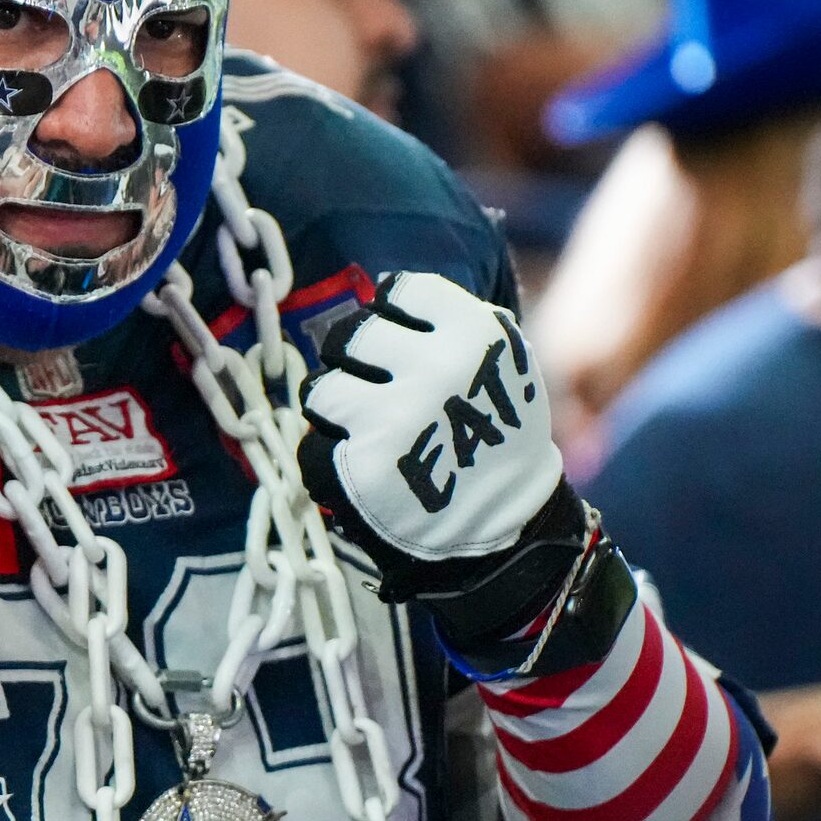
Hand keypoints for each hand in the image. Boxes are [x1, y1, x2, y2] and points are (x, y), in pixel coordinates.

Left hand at [301, 272, 601, 659]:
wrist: (509, 530)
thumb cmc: (497, 440)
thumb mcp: (501, 365)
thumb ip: (450, 324)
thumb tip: (383, 290)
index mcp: (473, 334)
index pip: (399, 291)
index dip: (391, 318)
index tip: (397, 346)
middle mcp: (432, 368)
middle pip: (348, 336)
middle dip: (352, 362)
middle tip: (370, 389)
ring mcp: (393, 418)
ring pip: (319, 390)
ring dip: (333, 412)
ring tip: (364, 433)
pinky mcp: (363, 468)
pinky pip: (311, 448)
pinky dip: (327, 462)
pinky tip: (358, 471)